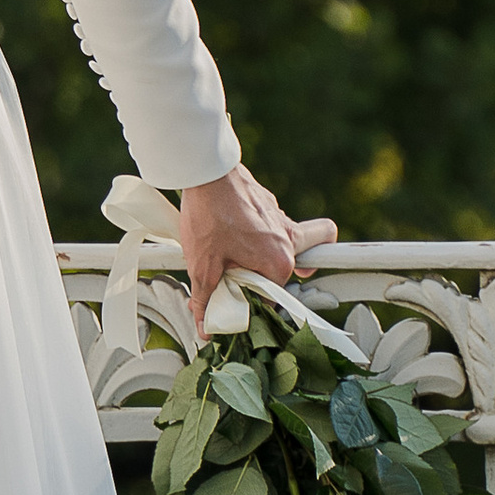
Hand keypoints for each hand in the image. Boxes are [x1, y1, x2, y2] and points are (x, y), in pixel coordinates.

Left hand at [177, 169, 338, 330]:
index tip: (230, 307)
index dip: (249, 307)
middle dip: (270, 281)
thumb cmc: (209, 213)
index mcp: (279, 262)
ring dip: (258, 259)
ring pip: (282, 249)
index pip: (272, 300)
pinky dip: (252, 238)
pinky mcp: (268, 206)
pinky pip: (268, 230)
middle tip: (242, 284)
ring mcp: (281, 220)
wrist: (205, 169)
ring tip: (227, 257)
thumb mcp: (203, 265)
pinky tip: (224, 235)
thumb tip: (205, 325)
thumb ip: (206, 299)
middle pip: (291, 273)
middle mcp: (288, 241)